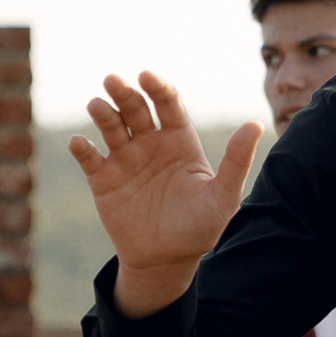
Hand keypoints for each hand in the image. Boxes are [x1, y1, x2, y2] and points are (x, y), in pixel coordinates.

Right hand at [70, 76, 262, 315]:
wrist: (167, 260)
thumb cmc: (200, 227)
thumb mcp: (223, 196)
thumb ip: (236, 161)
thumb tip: (256, 125)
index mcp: (179, 140)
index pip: (168, 105)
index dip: (158, 88)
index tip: (147, 76)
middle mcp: (150, 143)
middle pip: (136, 109)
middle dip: (124, 93)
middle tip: (113, 80)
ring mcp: (125, 159)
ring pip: (111, 126)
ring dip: (102, 113)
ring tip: (97, 105)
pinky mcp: (103, 179)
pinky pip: (90, 158)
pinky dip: (82, 149)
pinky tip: (79, 143)